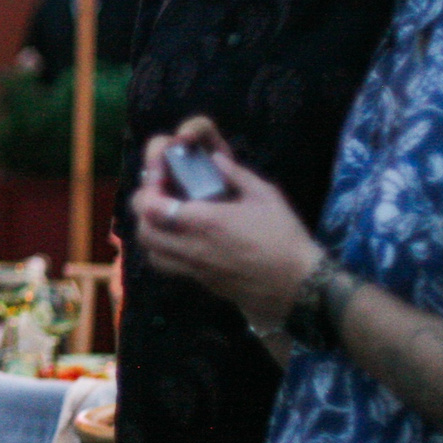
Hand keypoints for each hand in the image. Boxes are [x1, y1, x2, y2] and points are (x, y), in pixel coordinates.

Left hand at [129, 116, 320, 323]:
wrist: (297, 284)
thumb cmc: (284, 237)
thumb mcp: (265, 195)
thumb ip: (236, 174)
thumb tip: (215, 158)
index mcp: (206, 222)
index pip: (153, 208)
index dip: (148, 192)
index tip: (160, 180)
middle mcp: (192, 247)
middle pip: (144, 231)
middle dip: (144, 212)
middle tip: (161, 198)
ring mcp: (194, 269)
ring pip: (152, 253)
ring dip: (152, 233)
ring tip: (168, 219)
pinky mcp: (201, 283)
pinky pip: (169, 267)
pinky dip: (165, 251)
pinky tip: (184, 239)